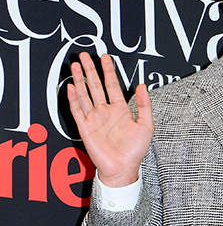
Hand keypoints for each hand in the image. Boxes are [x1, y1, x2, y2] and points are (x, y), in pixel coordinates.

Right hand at [67, 52, 153, 186]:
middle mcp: (106, 112)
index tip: (105, 58)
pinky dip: (74, 98)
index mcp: (120, 110)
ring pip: (85, 94)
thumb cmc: (135, 151)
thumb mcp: (147, 126)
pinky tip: (72, 86)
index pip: (112, 85)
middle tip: (85, 55)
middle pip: (95, 86)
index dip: (109, 71)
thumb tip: (142, 86)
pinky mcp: (85, 128)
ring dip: (80, 80)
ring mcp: (94, 119)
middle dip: (90, 70)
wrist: (123, 169)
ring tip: (76, 65)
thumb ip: (144, 105)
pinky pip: (77, 110)